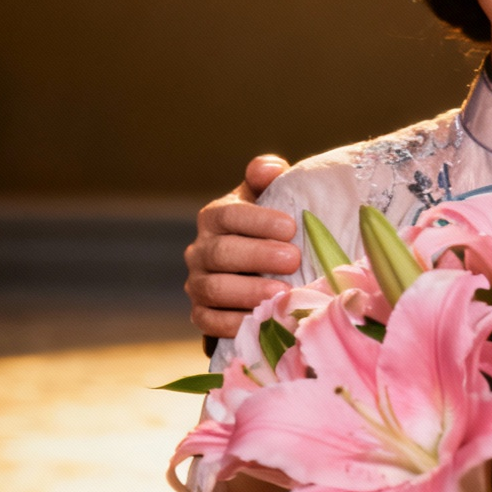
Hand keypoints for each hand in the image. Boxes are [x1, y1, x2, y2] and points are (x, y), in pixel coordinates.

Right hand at [185, 155, 300, 338]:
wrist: (261, 270)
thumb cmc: (271, 227)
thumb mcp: (269, 198)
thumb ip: (267, 177)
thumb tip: (269, 168)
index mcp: (214, 218)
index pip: (229, 214)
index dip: (258, 220)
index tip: (290, 227)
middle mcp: (200, 250)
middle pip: (221, 253)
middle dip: (258, 256)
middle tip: (293, 259)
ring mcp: (197, 283)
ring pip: (213, 288)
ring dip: (248, 292)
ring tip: (282, 293)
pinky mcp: (201, 313)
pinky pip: (209, 321)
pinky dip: (234, 323)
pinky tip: (262, 321)